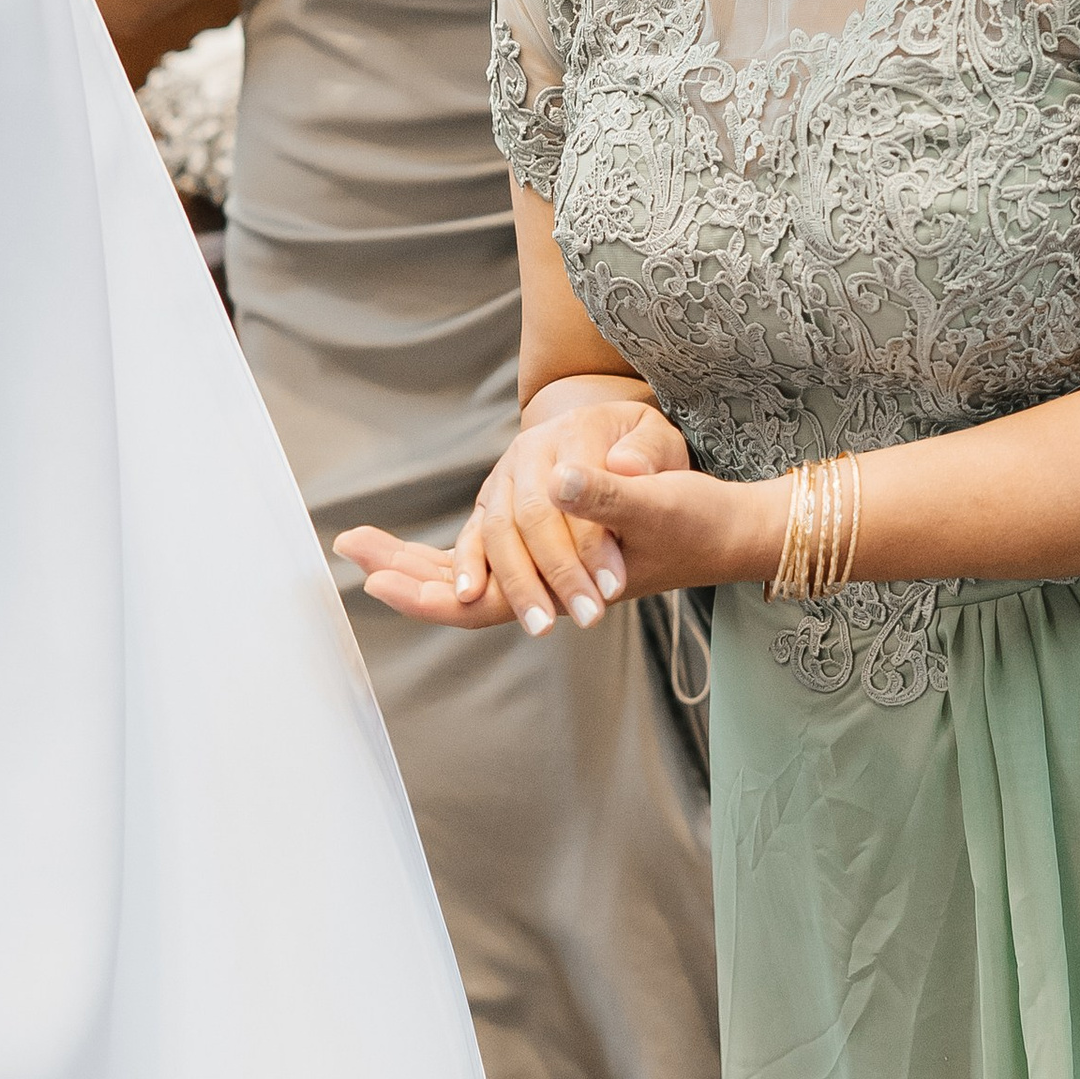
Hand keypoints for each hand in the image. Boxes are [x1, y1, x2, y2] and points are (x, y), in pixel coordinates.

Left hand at [345, 402, 764, 638]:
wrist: (733, 530)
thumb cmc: (697, 519)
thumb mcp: (654, 501)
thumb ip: (604, 494)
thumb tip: (554, 480)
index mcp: (563, 578)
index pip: (480, 598)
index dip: (425, 591)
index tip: (373, 577)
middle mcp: (550, 585)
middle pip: (463, 592)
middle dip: (403, 572)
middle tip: (346, 548)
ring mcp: (552, 573)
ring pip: (474, 579)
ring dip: (421, 564)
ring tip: (368, 546)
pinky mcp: (560, 555)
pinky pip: (495, 563)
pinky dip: (458, 556)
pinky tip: (432, 550)